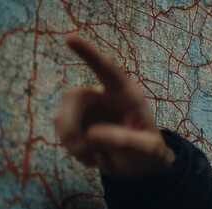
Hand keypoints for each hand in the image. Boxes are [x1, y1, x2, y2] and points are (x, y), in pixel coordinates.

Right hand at [54, 36, 174, 178]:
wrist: (140, 168)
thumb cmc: (149, 152)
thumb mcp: (147, 149)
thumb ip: (124, 140)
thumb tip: (91, 134)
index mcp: (126, 95)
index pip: (107, 69)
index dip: (89, 54)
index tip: (70, 38)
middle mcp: (103, 97)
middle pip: (74, 96)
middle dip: (72, 125)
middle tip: (85, 150)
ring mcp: (88, 110)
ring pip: (62, 115)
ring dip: (71, 140)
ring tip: (94, 159)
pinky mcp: (77, 125)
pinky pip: (62, 131)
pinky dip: (71, 148)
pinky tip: (92, 158)